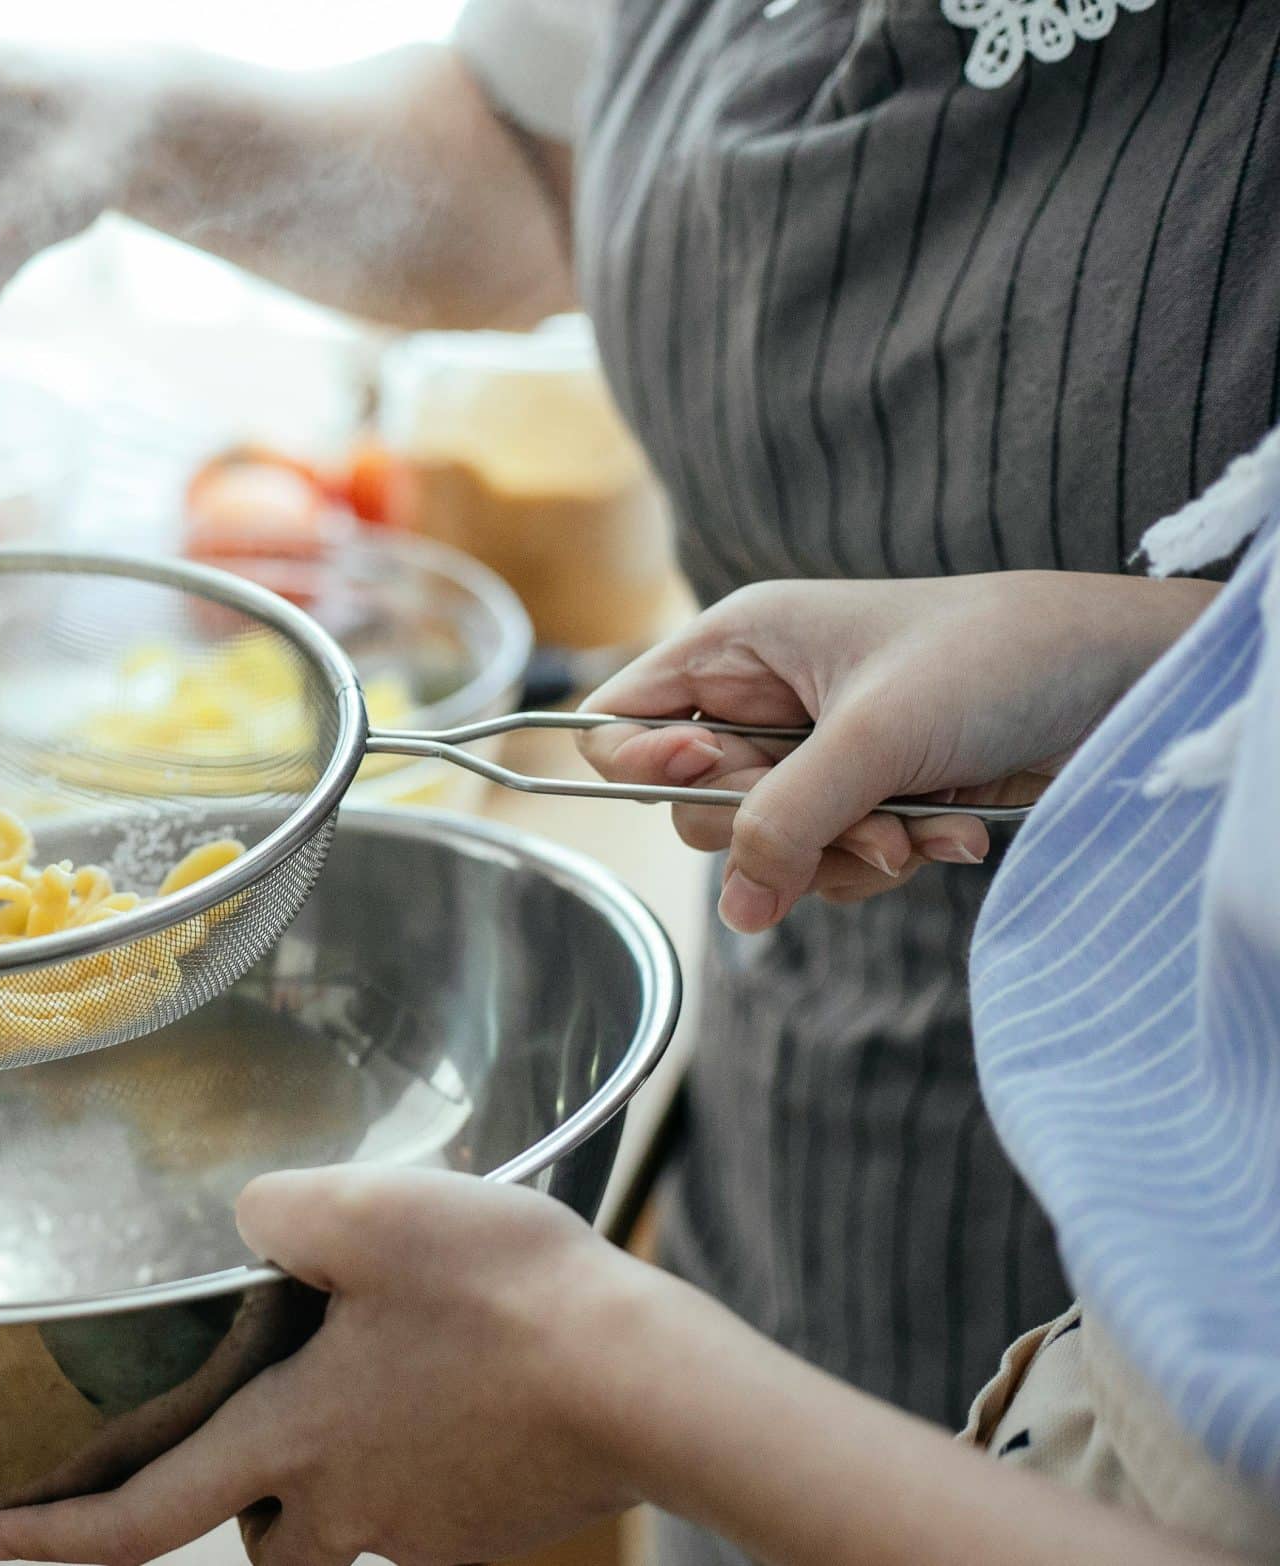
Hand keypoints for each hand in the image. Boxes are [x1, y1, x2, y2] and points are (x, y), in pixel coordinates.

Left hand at [0, 1166, 661, 1565]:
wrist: (648, 1382)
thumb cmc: (503, 1297)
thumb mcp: (366, 1212)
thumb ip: (277, 1215)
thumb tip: (250, 1227)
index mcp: (292, 1438)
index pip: (146, 1513)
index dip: (62, 1537)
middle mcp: (347, 1503)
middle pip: (260, 1533)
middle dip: (244, 1494)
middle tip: (261, 1417)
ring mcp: (425, 1525)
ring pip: (347, 1521)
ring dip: (336, 1476)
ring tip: (381, 1380)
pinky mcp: (492, 1524)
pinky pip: (429, 1503)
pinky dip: (423, 1457)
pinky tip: (462, 1386)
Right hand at [577, 573, 1216, 932]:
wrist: (1123, 681)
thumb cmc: (999, 660)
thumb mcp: (876, 737)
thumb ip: (787, 823)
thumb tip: (736, 910)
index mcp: (740, 646)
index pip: (622, 721)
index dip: (647, 765)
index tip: (714, 778)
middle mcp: (764, 700)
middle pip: (695, 803)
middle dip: (776, 829)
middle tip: (853, 820)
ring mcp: (815, 754)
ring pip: (765, 846)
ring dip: (843, 855)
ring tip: (921, 830)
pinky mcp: (866, 799)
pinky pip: (827, 862)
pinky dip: (884, 861)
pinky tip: (950, 830)